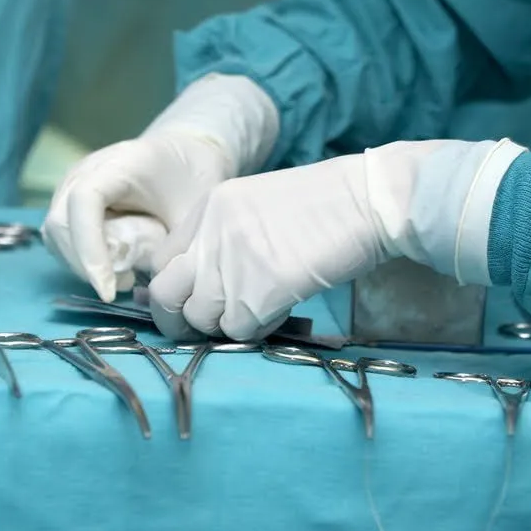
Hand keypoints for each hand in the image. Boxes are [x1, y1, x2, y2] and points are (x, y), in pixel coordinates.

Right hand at [41, 74, 278, 300]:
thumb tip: (155, 289)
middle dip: (85, 264)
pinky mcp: (70, 199)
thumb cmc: (192, 181)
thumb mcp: (192, 214)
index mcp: (119, 164)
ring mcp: (72, 183)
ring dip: (80, 264)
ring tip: (122, 278)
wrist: (185, 153)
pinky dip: (79, 257)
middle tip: (124, 285)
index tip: (109, 286)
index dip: (90, 248)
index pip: (84, 201)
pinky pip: (61, 235)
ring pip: (55, 233)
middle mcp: (85, 170)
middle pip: (61, 222)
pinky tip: (110, 268)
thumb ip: (173, 248)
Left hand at [146, 138, 527, 340]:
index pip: (161, 261)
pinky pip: (241, 330)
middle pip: (166, 296)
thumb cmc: (326, 204)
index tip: (194, 303)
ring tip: (261, 311)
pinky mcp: (261, 289)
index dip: (175, 290)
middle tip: (209, 327)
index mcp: (209, 207)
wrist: (370, 200)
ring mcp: (233, 262)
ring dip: (228, 326)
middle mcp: (211, 233)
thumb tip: (207, 281)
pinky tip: (283, 310)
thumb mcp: (257, 205)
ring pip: (203, 319)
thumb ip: (223, 236)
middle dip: (181, 321)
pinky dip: (260, 329)